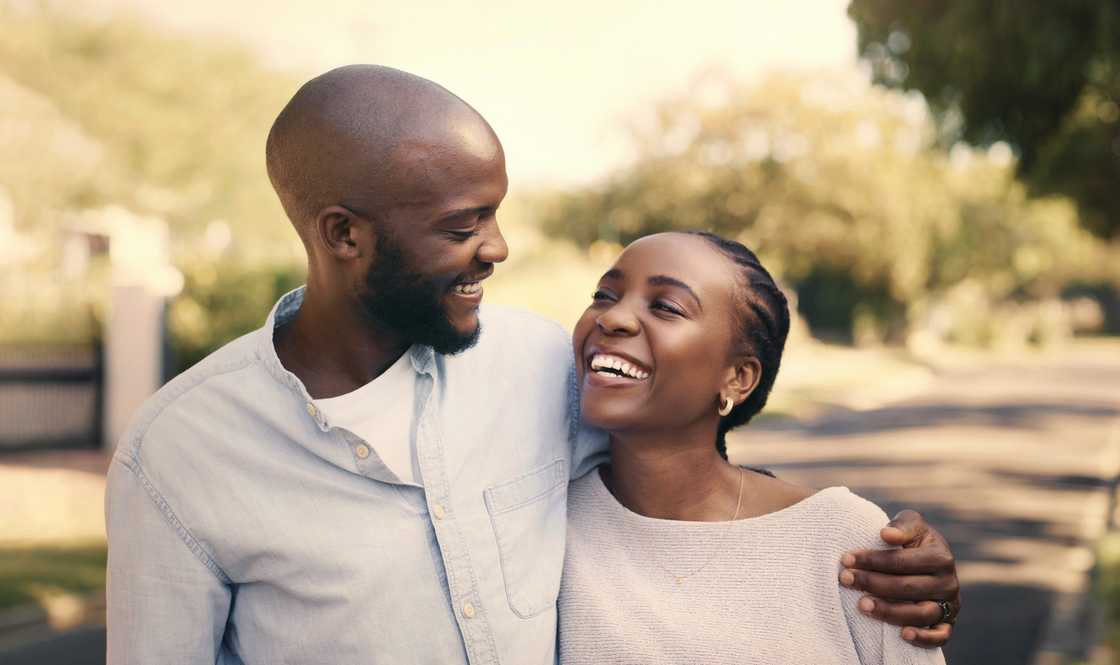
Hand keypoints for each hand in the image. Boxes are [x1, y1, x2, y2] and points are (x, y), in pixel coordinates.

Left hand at [838, 509, 960, 647]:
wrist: (925, 559)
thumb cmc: (912, 540)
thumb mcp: (910, 524)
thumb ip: (901, 526)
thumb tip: (886, 534)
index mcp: (941, 557)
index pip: (903, 561)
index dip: (873, 560)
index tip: (846, 559)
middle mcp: (949, 582)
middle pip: (909, 587)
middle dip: (873, 583)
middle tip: (845, 579)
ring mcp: (949, 605)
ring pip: (921, 613)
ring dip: (890, 611)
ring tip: (862, 605)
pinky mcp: (947, 624)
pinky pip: (940, 636)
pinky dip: (924, 638)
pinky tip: (903, 635)